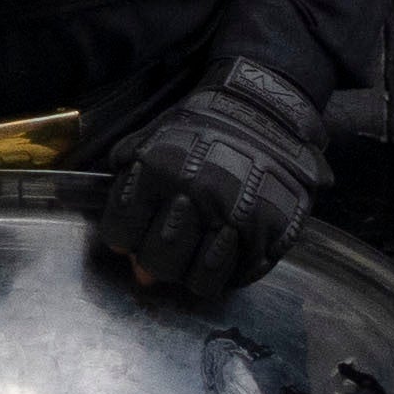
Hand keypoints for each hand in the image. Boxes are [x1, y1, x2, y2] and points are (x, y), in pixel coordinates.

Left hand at [88, 68, 321, 308]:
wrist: (264, 113)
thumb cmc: (200, 132)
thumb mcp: (150, 141)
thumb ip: (128, 187)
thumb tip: (123, 249)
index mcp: (157, 172)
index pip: (122, 232)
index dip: (123, 241)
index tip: (131, 240)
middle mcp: (195, 196)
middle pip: (160, 262)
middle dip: (155, 265)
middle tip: (164, 255)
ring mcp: (236, 216)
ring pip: (202, 280)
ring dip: (193, 276)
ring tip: (195, 259)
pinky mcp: (272, 231)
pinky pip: (241, 275)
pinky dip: (230, 274)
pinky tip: (225, 254)